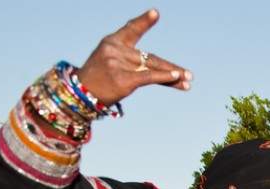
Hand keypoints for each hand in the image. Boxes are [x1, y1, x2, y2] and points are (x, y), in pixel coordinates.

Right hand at [74, 10, 190, 104]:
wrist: (81, 94)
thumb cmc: (100, 78)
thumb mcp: (113, 63)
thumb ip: (136, 63)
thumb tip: (167, 74)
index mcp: (112, 41)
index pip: (131, 29)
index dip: (144, 21)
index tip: (156, 13)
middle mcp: (115, 49)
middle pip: (150, 57)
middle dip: (170, 67)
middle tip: (189, 75)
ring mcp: (118, 63)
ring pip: (152, 68)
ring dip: (172, 76)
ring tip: (188, 79)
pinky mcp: (122, 78)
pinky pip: (148, 76)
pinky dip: (164, 77)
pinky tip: (176, 77)